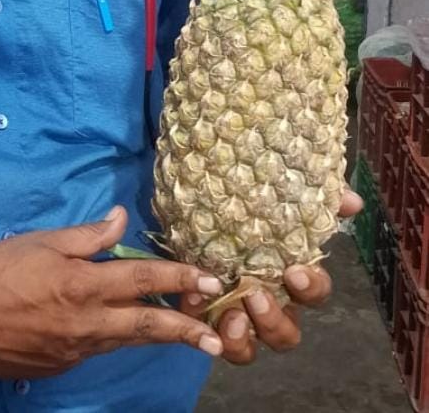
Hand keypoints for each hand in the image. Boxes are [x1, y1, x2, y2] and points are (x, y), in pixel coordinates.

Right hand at [0, 206, 225, 379]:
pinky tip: (108, 330)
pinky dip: (108, 339)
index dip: (180, 278)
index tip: (211, 280)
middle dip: (186, 331)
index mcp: (82, 284)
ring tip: (184, 336)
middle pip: (147, 327)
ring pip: (123, 342)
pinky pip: (93, 350)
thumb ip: (86, 235)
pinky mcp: (60, 367)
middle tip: (218, 339)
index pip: (143, 280)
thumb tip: (121, 219)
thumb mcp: (41, 241)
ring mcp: (74, 351)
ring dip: (154, 337)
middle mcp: (86, 323)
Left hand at [180, 188, 362, 364]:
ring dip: (243, 338)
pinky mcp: (206, 319)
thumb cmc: (242, 213)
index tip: (295, 271)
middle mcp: (269, 305)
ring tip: (229, 315)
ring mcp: (239, 318)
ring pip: (252, 348)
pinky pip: (214, 339)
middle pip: (287, 334)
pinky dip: (208, 329)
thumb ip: (316, 200)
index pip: (316, 291)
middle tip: (254, 294)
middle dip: (273, 320)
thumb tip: (353, 201)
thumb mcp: (272, 198)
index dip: (311, 286)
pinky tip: (195, 303)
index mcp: (289, 278)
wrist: (194, 213)